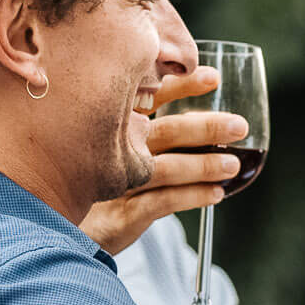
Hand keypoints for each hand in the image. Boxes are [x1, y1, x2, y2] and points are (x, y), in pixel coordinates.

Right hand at [79, 66, 245, 256]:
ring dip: (203, 165)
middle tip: (239, 125)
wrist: (65, 227)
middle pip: (164, 131)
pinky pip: (161, 202)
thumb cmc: (97, 179)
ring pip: (164, 168)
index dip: (182, 86)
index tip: (214, 78)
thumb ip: (151, 129)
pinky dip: (191, 197)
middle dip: (205, 127)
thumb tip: (202, 120)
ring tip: (232, 164)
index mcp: (116, 124)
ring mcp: (117, 180)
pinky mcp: (122, 213)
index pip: (151, 97)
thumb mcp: (119, 147)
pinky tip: (216, 195)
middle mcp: (114, 147)